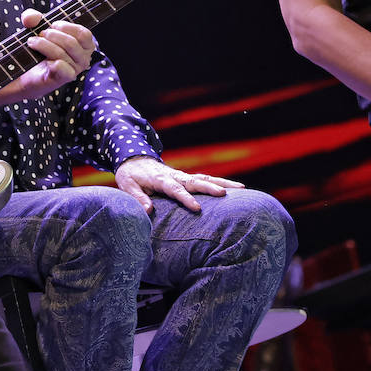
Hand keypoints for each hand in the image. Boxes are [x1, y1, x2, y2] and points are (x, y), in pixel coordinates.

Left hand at [12, 8, 94, 97]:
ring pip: (62, 53)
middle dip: (52, 35)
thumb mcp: (35, 27)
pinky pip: (62, 68)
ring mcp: (75, 70)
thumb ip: (32, 17)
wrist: (28, 72)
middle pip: (71, 43)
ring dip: (43, 45)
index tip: (52, 25)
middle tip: (40, 34)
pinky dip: (51, 61)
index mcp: (84, 45)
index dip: (66, 27)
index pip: (83, 34)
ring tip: (32, 42)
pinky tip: (43, 59)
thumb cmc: (39, 48)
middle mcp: (83, 58)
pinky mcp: (63, 79)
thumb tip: (33, 18)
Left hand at [114, 156, 243, 213]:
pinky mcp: (186, 177)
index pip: (176, 190)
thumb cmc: (131, 176)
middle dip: (210, 188)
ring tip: (242, 189)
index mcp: (161, 179)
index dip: (186, 199)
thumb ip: (138, 198)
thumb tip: (148, 210)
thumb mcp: (128, 186)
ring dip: (222, 183)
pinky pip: (204, 179)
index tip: (197, 208)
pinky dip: (219, 182)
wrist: (134, 159)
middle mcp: (175, 175)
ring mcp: (182, 175)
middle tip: (226, 194)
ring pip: (204, 178)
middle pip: (195, 181)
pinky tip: (235, 189)